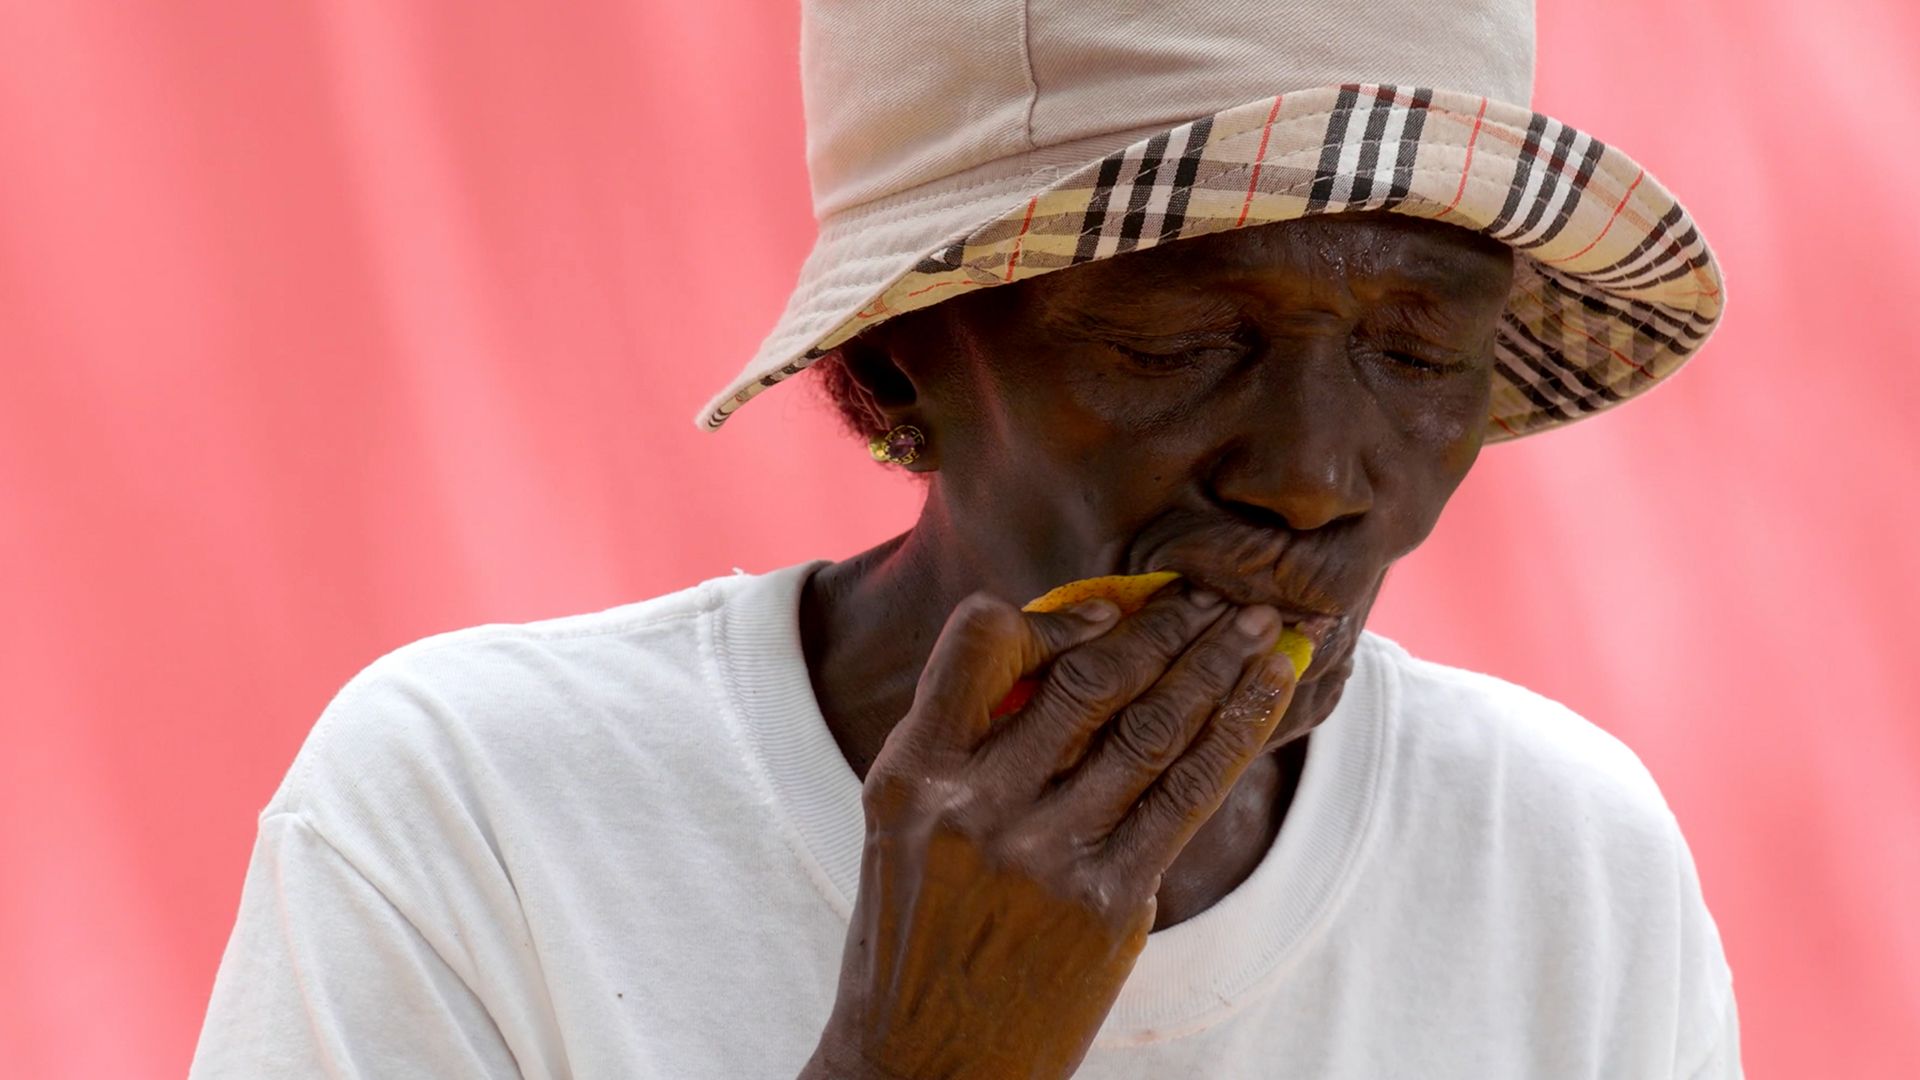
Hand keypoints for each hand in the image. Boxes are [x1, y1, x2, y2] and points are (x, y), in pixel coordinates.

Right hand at [804, 582, 1296, 1079]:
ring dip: (1219, 663)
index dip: (1054, 613)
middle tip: (1219, 592)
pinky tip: (1269, 689)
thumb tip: (1071, 651)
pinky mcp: (1110, 902)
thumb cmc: (918, 932)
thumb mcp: (904, 826)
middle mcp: (977, 805)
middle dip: (1168, 625)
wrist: (926, 1069)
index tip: (1111, 609)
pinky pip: (1189, 793)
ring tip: (1264, 625)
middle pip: (1090, 678)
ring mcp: (1048, 855)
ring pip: (1153, 726)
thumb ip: (966, 742)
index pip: (980, 639)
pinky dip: (1238, 729)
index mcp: (911, 774)